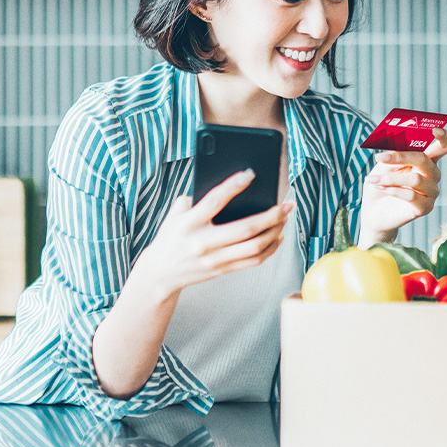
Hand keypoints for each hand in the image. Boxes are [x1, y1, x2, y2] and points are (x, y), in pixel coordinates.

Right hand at [130, 170, 292, 301]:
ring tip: (285, 218)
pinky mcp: (222, 270)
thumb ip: (196, 199)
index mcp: (189, 222)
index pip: (214, 200)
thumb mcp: (176, 214)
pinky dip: (270, 248)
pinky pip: (253, 261)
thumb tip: (230, 187)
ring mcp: (214, 259)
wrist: (160, 273)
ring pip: (254, 247)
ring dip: (275, 231)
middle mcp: (203, 242)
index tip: (251, 173)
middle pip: (245, 229)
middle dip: (271, 215)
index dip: (233, 186)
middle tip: (286, 204)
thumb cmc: (171, 236)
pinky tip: (277, 236)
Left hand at [357, 128, 446, 246]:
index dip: (444, 137)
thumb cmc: (380, 183)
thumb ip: (393, 156)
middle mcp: (432, 175)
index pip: (445, 146)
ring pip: (415, 179)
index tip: (434, 129)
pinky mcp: (425, 208)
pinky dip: (393, 190)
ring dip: (390, 178)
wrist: (374, 211)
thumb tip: (395, 148)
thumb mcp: (383, 165)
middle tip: (380, 157)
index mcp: (426, 160)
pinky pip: (411, 196)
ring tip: (373, 179)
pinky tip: (382, 189)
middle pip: (425, 160)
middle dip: (401, 156)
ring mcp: (431, 192)